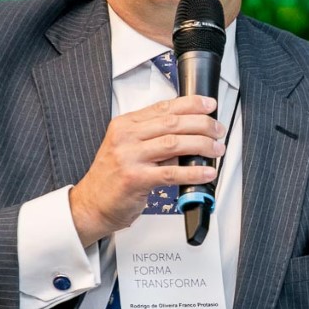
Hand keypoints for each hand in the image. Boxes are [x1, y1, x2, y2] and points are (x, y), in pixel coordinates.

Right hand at [69, 96, 224, 245]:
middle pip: (173, 122)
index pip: (164, 107)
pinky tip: (206, 172)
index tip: (209, 105)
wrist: (91, 204)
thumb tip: (189, 135)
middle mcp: (126, 137)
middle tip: (218, 130)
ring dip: (202, 145)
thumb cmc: (111, 178)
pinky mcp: (135, 178)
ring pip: (175, 143)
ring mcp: (129, 157)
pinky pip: (171, 172)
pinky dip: (194, 172)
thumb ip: (154, 138)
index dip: (191, 104)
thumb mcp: (127, 148)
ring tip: (217, 149)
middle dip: (202, 124)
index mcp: (125, 124)